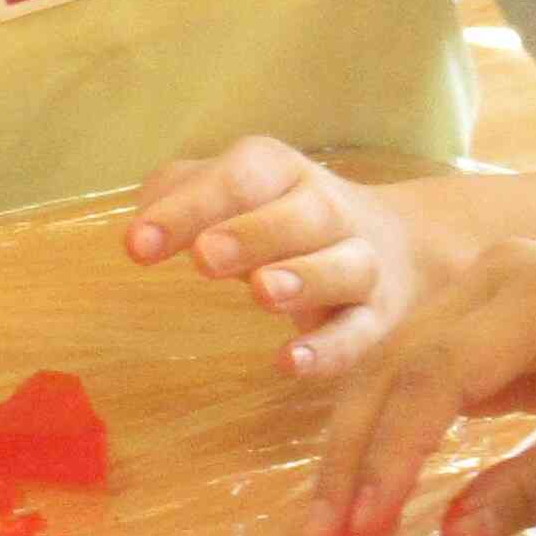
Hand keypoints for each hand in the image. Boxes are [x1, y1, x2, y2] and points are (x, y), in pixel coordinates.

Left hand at [125, 139, 442, 380]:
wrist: (398, 242)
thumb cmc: (280, 216)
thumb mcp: (234, 191)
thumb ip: (181, 196)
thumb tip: (140, 225)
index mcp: (281, 173)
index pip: (242, 177)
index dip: (191, 207)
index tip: (137, 246)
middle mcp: (327, 211)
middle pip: (303, 215)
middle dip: (253, 234)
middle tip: (205, 257)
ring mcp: (361, 263)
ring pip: (345, 266)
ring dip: (305, 278)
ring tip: (262, 292)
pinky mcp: (376, 316)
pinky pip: (359, 332)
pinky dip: (330, 349)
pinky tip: (290, 363)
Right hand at [307, 239, 535, 535]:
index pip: (436, 373)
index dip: (392, 454)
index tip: (365, 530)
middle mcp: (493, 273)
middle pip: (390, 364)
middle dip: (350, 456)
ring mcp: (479, 286)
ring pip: (386, 368)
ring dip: (355, 448)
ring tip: (330, 529)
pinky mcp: (478, 315)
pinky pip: (413, 372)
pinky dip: (385, 432)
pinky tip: (367, 493)